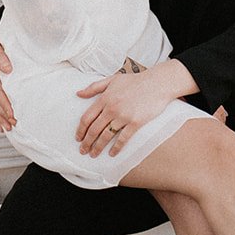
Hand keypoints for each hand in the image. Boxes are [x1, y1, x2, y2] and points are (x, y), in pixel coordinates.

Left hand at [75, 61, 193, 158]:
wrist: (157, 83)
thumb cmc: (135, 81)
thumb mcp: (112, 80)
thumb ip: (94, 87)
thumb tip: (78, 94)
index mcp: (105, 98)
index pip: (87, 118)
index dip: (80, 130)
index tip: (78, 138)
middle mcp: (112, 108)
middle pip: (94, 129)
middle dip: (86, 142)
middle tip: (83, 150)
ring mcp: (124, 116)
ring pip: (106, 136)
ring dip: (98, 147)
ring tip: (94, 154)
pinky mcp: (135, 123)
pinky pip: (123, 138)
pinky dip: (116, 148)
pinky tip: (112, 154)